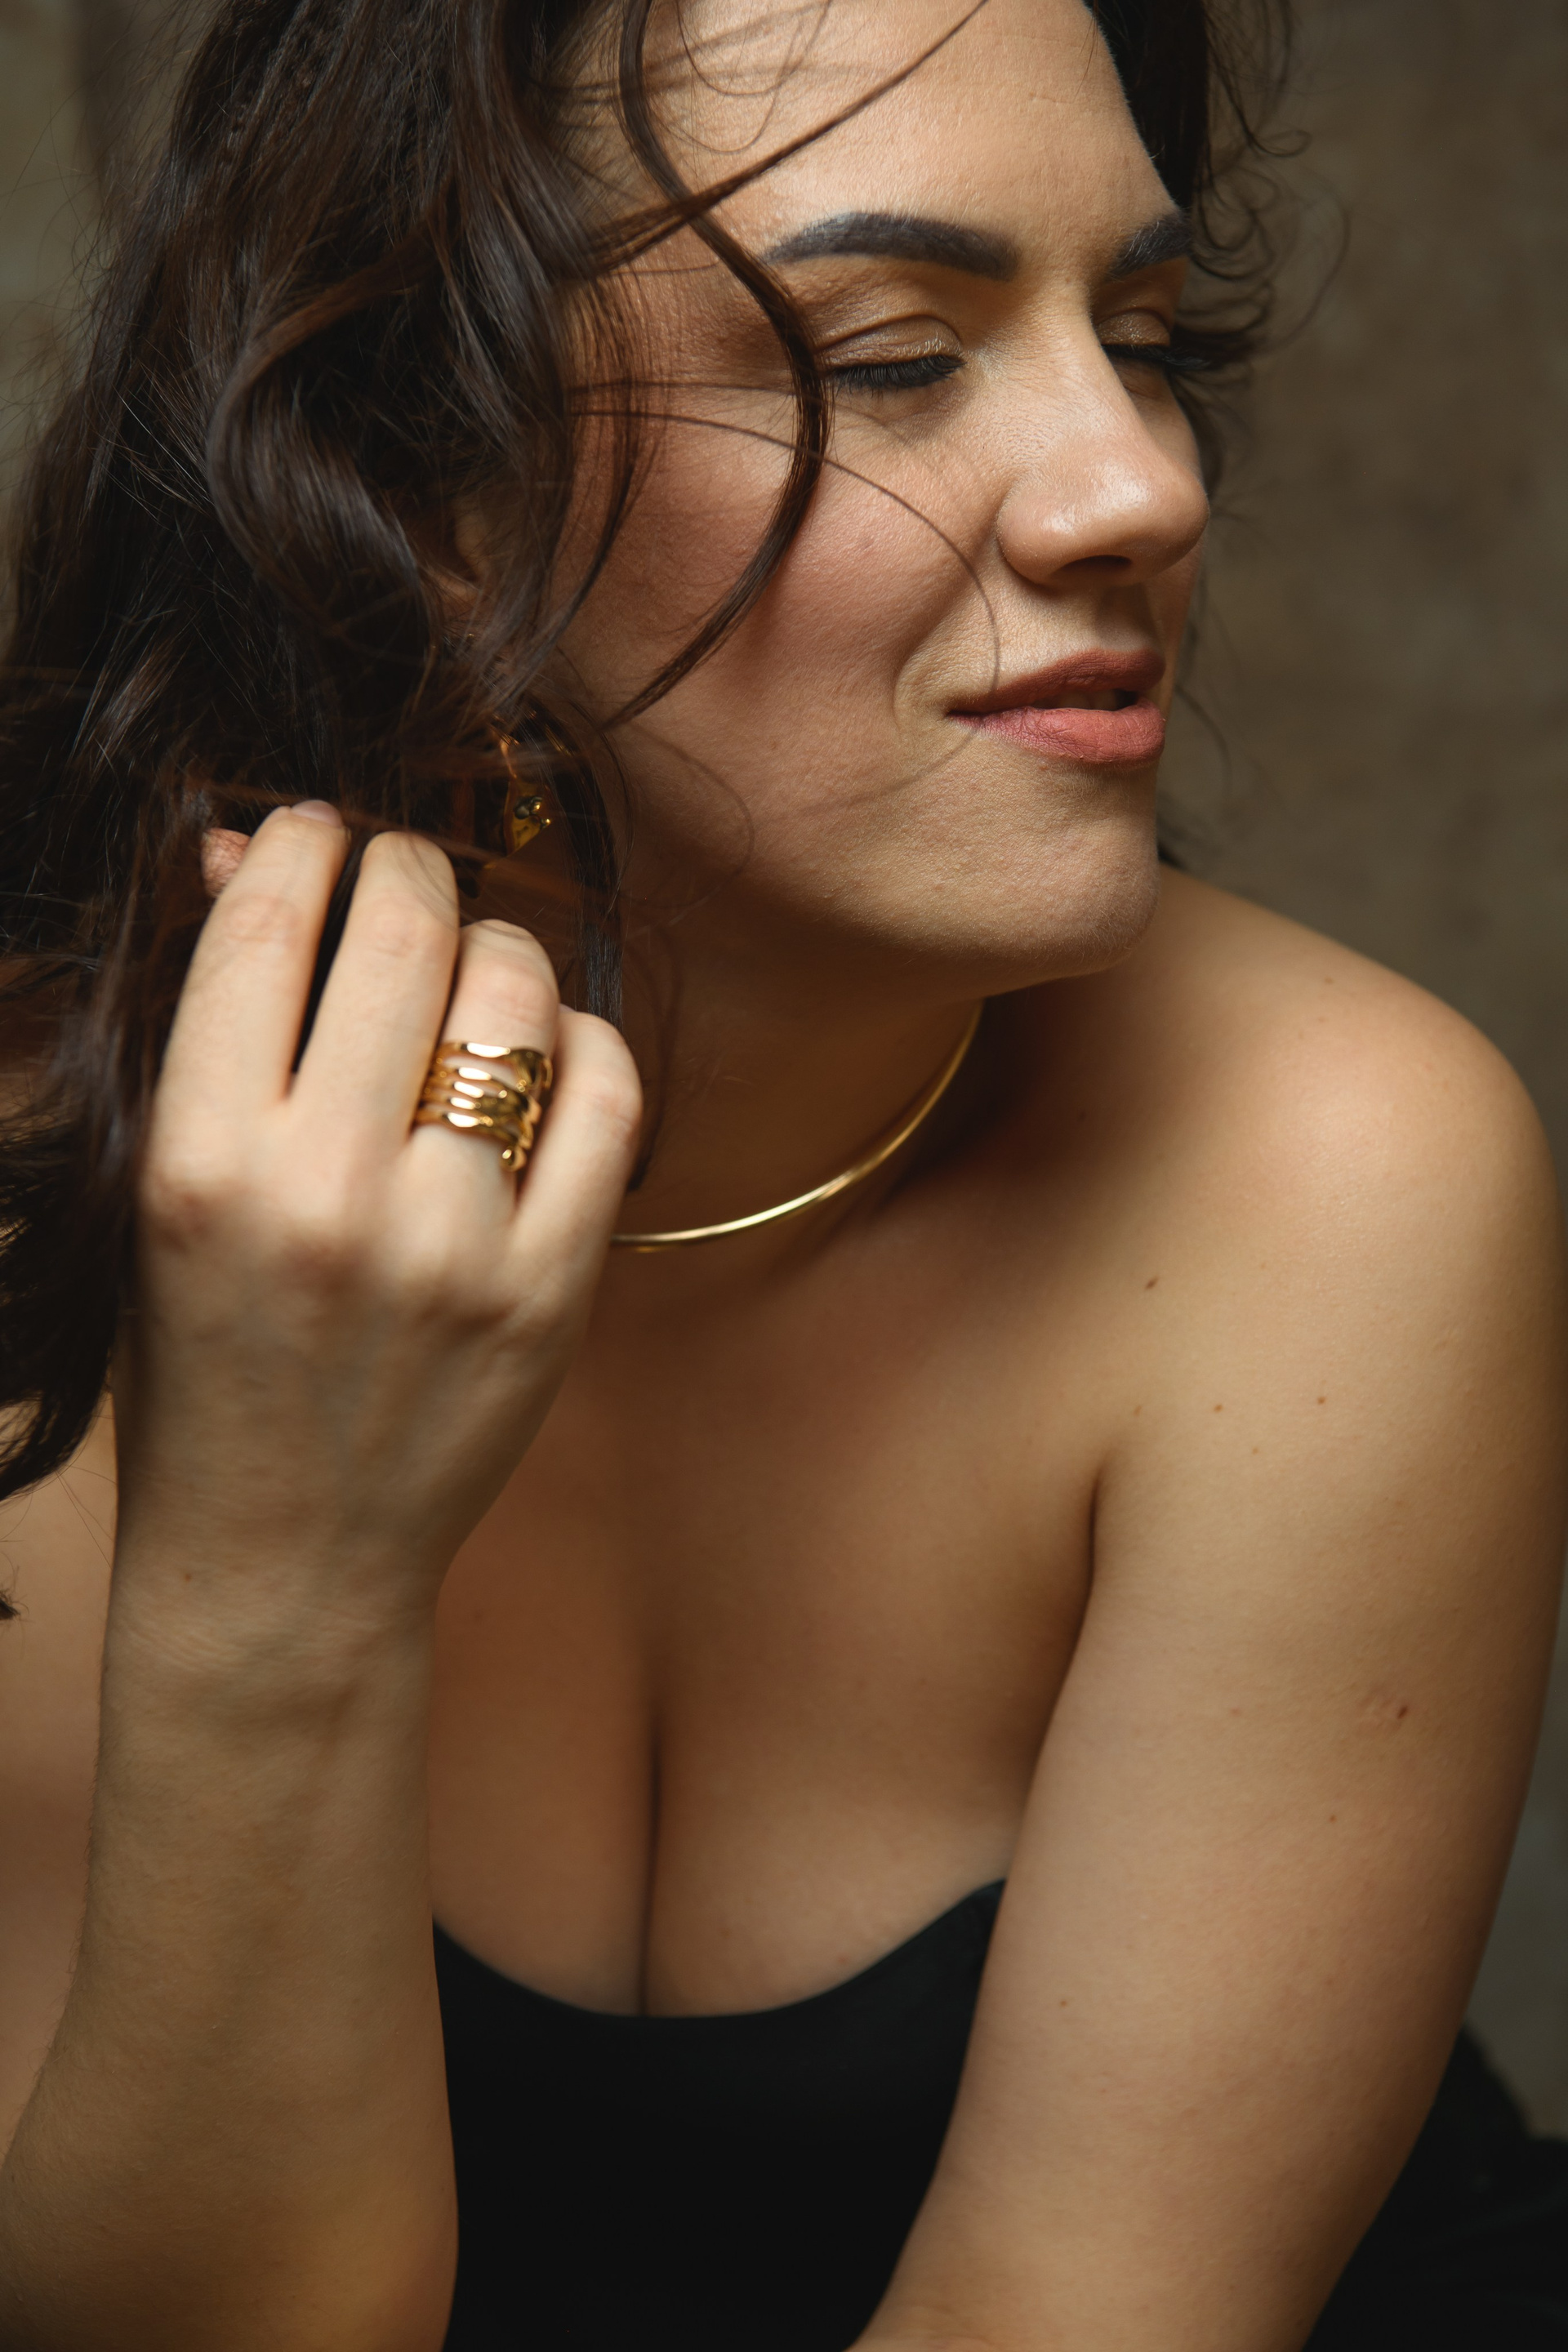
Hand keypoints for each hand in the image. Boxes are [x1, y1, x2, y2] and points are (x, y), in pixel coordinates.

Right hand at [114, 802, 640, 1642]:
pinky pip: (606, 1090)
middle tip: (401, 873)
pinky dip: (581, 1042)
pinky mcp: (552, 1290)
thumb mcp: (155, 1197)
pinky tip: (542, 1055)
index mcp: (200, 1163)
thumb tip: (247, 851)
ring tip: (468, 973)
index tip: (316, 832)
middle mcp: (326, 1195)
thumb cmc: (199, 1368)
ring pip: (516, 992)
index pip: (268, 925)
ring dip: (495, 947)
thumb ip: (205, 1027)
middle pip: (405, 931)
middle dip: (405, 864)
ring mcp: (453, 1245)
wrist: (282, 1557)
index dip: (301, 840)